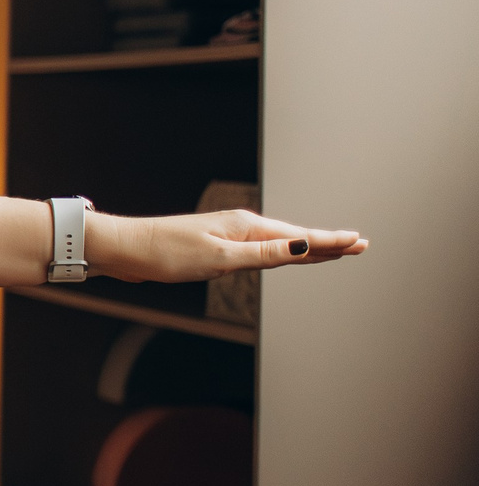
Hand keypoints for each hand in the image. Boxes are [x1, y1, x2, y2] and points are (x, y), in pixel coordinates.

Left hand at [90, 206, 365, 283]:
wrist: (126, 249)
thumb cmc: (166, 252)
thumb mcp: (219, 257)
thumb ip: (262, 255)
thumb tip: (302, 247)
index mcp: (247, 228)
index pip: (299, 238)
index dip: (330, 242)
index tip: (360, 242)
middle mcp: (242, 229)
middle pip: (295, 239)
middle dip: (327, 244)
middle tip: (360, 245)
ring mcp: (230, 238)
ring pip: (279, 246)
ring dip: (308, 249)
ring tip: (334, 250)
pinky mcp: (216, 249)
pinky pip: (260, 253)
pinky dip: (281, 255)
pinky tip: (286, 257)